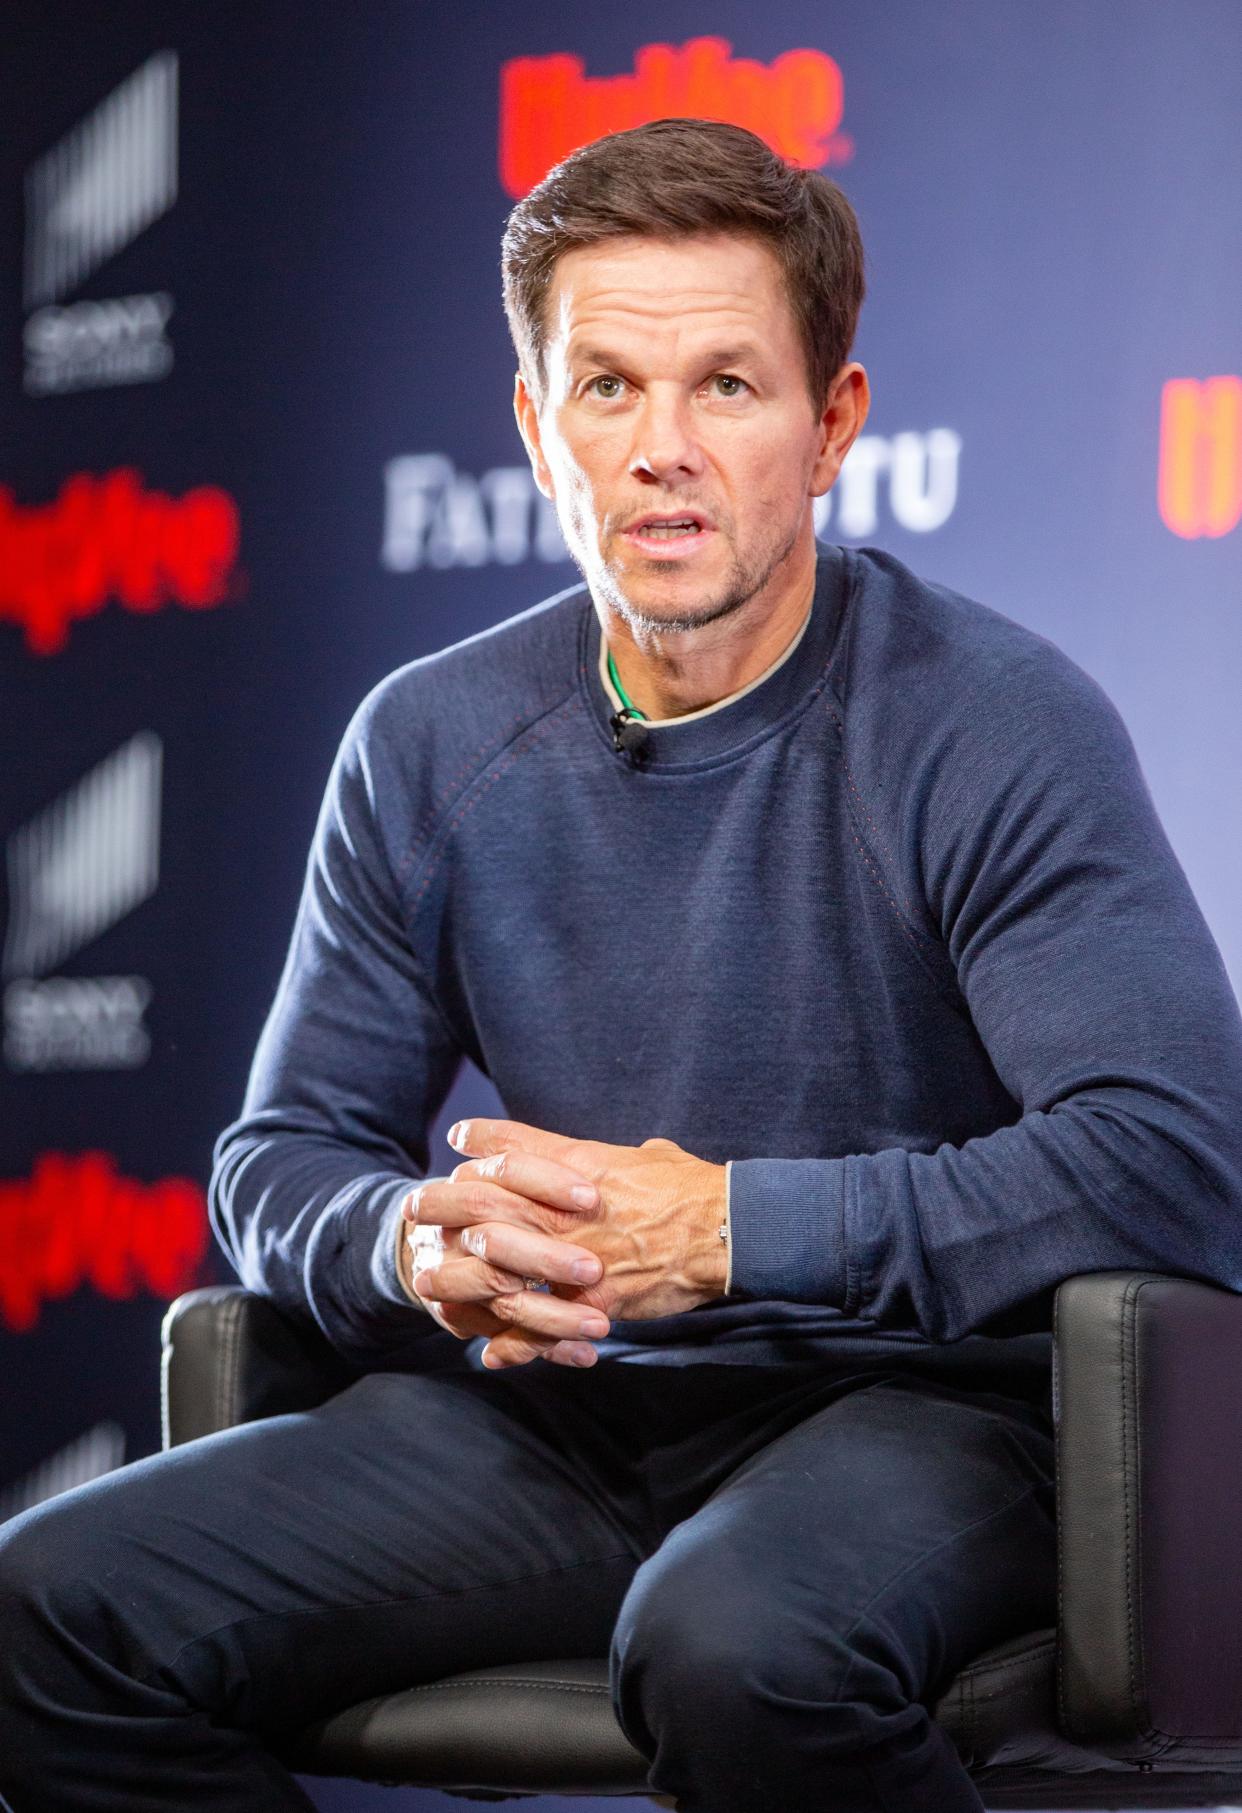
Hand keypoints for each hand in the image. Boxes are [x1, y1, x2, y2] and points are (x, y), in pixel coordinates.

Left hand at [408, 1118, 727, 1368]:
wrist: (725, 1229)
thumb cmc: (692, 1189)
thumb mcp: (648, 1157)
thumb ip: (621, 1159)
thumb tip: (628, 1155)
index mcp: (581, 1166)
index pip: (516, 1150)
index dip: (483, 1148)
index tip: (458, 1146)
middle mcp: (567, 1208)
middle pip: (486, 1201)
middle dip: (444, 1204)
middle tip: (415, 1209)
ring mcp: (576, 1256)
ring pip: (497, 1264)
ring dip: (459, 1275)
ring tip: (428, 1280)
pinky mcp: (594, 1299)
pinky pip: (543, 1326)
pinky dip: (515, 1342)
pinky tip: (492, 1350)